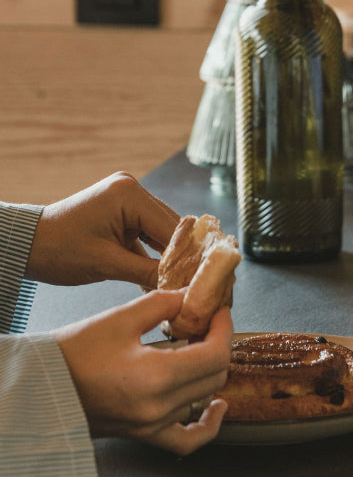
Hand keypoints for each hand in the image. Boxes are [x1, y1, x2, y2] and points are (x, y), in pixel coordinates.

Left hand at [26, 171, 178, 289]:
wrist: (28, 244)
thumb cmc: (60, 250)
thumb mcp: (106, 264)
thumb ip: (146, 272)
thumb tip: (180, 286)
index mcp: (129, 194)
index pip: (171, 226)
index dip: (187, 255)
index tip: (200, 280)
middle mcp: (132, 189)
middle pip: (170, 225)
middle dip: (179, 255)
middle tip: (193, 284)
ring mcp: (126, 198)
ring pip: (160, 230)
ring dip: (166, 256)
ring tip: (180, 282)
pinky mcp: (121, 211)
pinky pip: (144, 232)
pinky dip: (150, 253)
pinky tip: (158, 277)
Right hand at [53, 290, 231, 455]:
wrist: (42, 388)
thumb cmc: (74, 353)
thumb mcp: (121, 317)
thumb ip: (163, 303)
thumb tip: (191, 297)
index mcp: (156, 377)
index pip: (214, 354)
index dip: (224, 327)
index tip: (219, 310)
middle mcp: (158, 408)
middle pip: (215, 376)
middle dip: (218, 343)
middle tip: (209, 322)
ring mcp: (152, 426)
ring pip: (203, 398)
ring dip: (209, 370)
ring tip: (201, 346)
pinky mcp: (143, 435)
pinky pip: (187, 439)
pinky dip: (207, 425)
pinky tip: (216, 407)